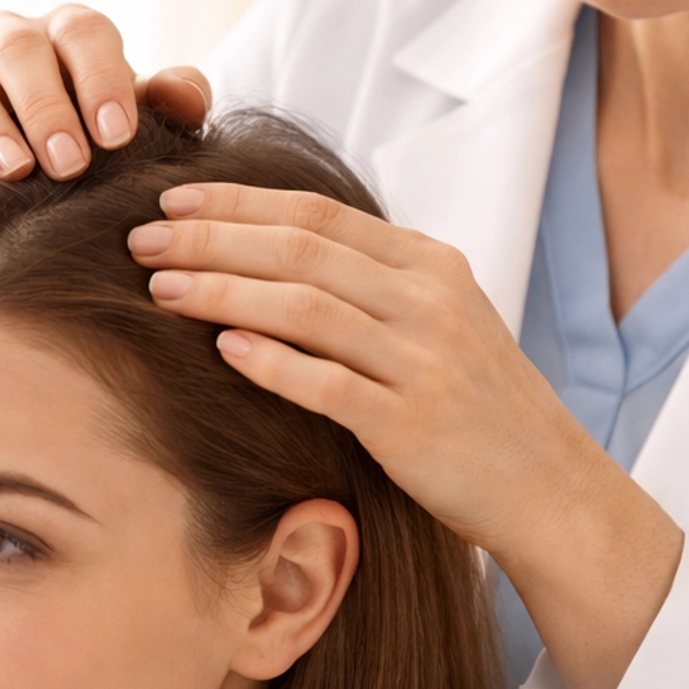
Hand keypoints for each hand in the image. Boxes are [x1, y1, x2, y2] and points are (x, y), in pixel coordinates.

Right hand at [0, 4, 211, 178]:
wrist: (41, 169)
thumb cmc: (101, 138)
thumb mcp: (141, 121)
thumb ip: (173, 104)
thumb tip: (189, 97)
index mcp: (72, 33)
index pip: (86, 34)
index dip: (102, 79)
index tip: (118, 136)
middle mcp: (12, 39)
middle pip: (21, 50)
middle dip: (45, 106)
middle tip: (70, 163)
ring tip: (14, 170)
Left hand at [127, 185, 682, 688]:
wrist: (548, 487)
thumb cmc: (478, 408)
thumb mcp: (440, 322)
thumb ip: (373, 284)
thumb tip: (275, 251)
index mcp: (430, 265)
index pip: (318, 212)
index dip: (237, 201)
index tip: (171, 202)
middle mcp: (430, 301)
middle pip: (302, 248)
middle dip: (211, 238)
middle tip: (140, 240)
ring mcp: (425, 361)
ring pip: (307, 306)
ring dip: (225, 291)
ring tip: (160, 290)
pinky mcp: (414, 424)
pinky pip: (330, 384)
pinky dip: (273, 362)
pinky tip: (222, 350)